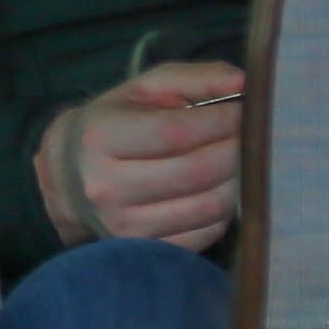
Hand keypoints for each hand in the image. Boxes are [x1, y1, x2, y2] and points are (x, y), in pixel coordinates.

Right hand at [33, 62, 244, 251]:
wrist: (73, 175)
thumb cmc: (119, 121)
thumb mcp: (148, 89)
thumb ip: (196, 78)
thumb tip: (244, 82)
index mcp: (102, 137)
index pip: (175, 132)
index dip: (220, 121)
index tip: (246, 110)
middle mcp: (106, 186)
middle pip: (195, 171)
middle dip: (238, 150)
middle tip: (256, 135)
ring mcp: (125, 226)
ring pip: (207, 206)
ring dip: (238, 181)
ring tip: (243, 160)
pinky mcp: (146, 250)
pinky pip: (206, 233)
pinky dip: (226, 210)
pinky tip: (223, 188)